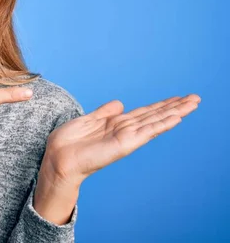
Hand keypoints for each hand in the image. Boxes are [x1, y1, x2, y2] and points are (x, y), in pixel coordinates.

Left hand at [40, 93, 200, 187]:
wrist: (59, 158)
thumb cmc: (69, 142)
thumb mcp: (88, 120)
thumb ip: (105, 112)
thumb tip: (120, 103)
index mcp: (116, 124)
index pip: (144, 112)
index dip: (161, 105)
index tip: (177, 97)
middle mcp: (124, 130)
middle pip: (155, 115)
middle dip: (175, 107)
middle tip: (196, 98)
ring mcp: (126, 137)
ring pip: (155, 121)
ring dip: (175, 112)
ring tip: (193, 103)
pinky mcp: (124, 144)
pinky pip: (146, 132)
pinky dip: (161, 125)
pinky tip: (176, 118)